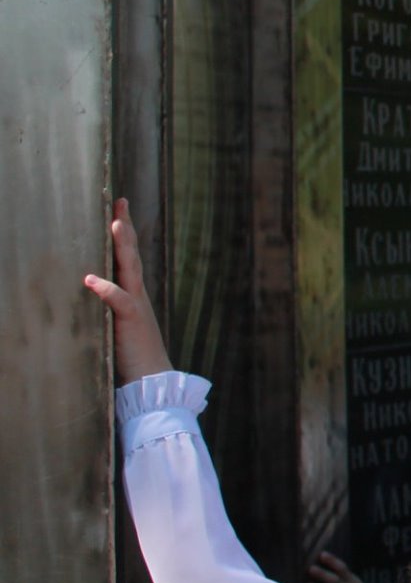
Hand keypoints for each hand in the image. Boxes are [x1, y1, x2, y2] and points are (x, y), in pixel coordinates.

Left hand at [82, 198, 172, 384]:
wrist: (152, 380)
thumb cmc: (132, 356)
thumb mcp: (116, 326)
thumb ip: (105, 309)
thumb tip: (86, 293)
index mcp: (133, 294)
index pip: (127, 257)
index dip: (123, 233)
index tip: (119, 210)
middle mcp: (137, 294)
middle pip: (130, 254)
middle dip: (124, 227)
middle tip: (120, 202)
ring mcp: (136, 306)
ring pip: (129, 270)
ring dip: (122, 247)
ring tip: (115, 225)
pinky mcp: (131, 322)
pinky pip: (119, 302)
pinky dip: (106, 290)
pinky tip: (91, 280)